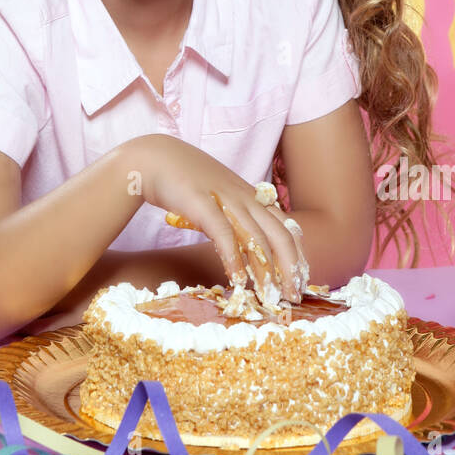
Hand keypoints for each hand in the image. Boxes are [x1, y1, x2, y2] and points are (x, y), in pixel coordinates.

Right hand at [131, 134, 308, 305]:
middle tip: (293, 297)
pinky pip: (224, 234)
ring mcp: (225, 198)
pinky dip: (233, 258)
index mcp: (252, 196)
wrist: (154, 158)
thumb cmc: (186, 181)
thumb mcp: (220, 196)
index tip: (301, 279)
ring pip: (257, 237)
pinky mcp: (201, 202)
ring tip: (270, 297)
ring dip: (266, 271)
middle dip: (291, 268)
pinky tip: (237, 280)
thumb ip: (236, 216)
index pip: (286, 226)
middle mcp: (245, 196)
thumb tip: (247, 248)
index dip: (297, 254)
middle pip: (280, 235)